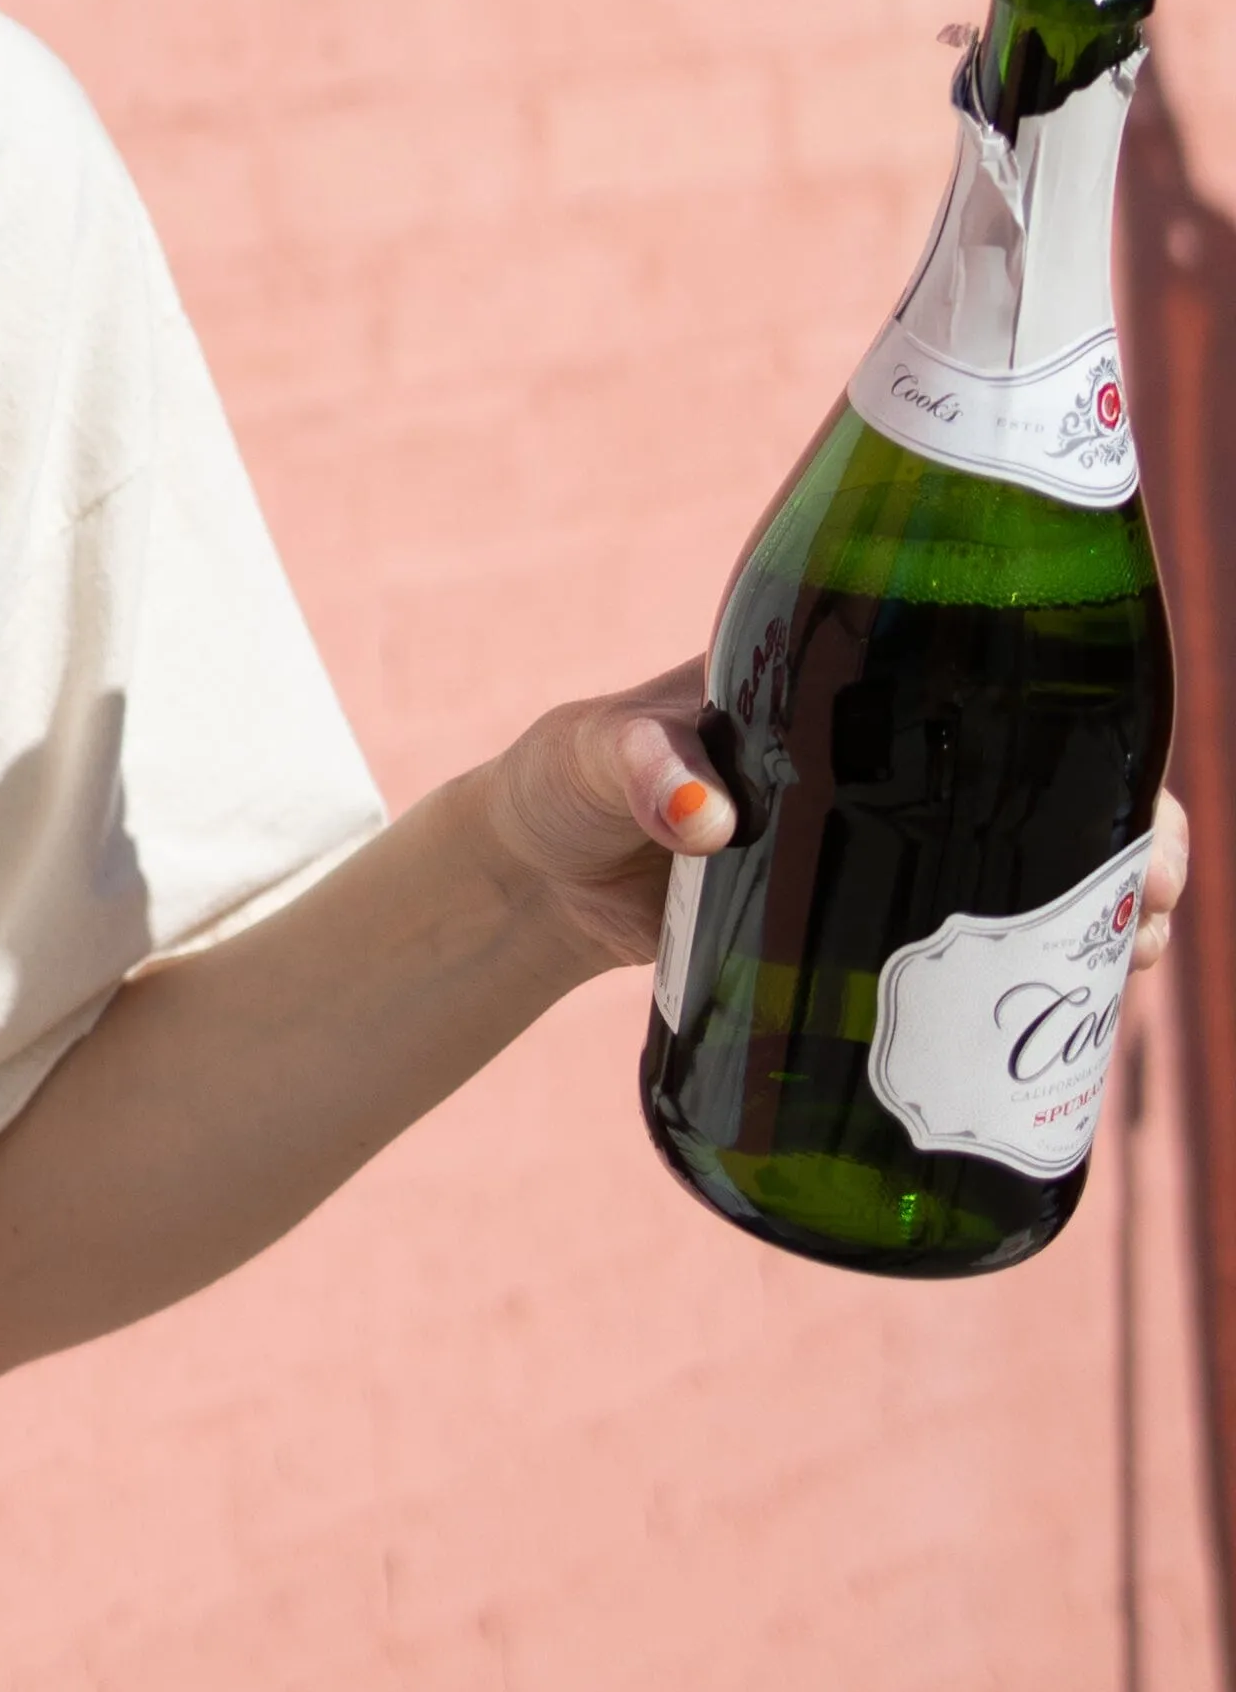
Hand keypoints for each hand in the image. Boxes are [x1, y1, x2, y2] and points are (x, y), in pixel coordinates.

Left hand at [475, 683, 1195, 986]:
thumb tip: (705, 815)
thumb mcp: (591, 756)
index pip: (995, 684)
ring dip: (1104, 906)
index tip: (1143, 803)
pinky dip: (1037, 963)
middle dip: (1129, 836)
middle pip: (1047, 782)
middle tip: (1154, 903)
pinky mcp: (862, 921)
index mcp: (843, 687)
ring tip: (1139, 956)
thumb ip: (635, 770)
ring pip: (1031, 865)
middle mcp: (887, 760)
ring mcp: (884, 842)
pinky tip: (1081, 1007)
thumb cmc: (567, 782)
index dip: (1091, 734)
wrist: (537, 876)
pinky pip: (972, 938)